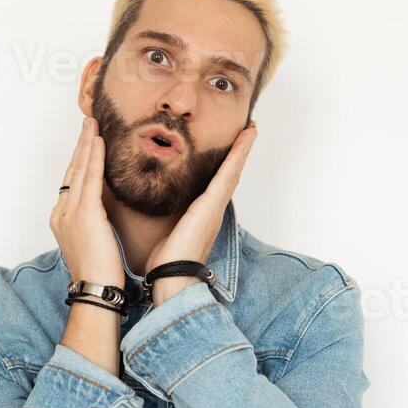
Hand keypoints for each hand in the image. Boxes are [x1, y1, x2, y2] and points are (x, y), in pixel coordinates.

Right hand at [50, 116, 124, 286]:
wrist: (95, 288)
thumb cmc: (99, 274)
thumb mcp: (93, 243)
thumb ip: (94, 225)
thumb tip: (103, 217)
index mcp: (62, 220)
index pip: (71, 183)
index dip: (79, 161)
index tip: (87, 144)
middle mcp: (61, 212)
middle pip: (72, 171)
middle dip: (80, 146)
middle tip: (88, 123)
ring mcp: (70, 212)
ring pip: (79, 170)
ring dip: (86, 144)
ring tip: (92, 124)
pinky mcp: (85, 213)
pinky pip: (90, 177)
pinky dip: (94, 157)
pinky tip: (99, 141)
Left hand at [145, 121, 257, 304]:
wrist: (172, 278)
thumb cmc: (166, 262)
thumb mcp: (165, 233)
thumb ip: (167, 220)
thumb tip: (157, 215)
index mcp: (203, 215)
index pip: (216, 184)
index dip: (225, 165)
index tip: (231, 148)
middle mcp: (213, 209)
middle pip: (230, 175)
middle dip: (239, 153)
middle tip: (248, 131)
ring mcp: (215, 207)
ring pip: (233, 171)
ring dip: (243, 149)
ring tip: (250, 129)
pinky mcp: (211, 205)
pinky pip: (228, 174)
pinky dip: (237, 155)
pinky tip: (244, 138)